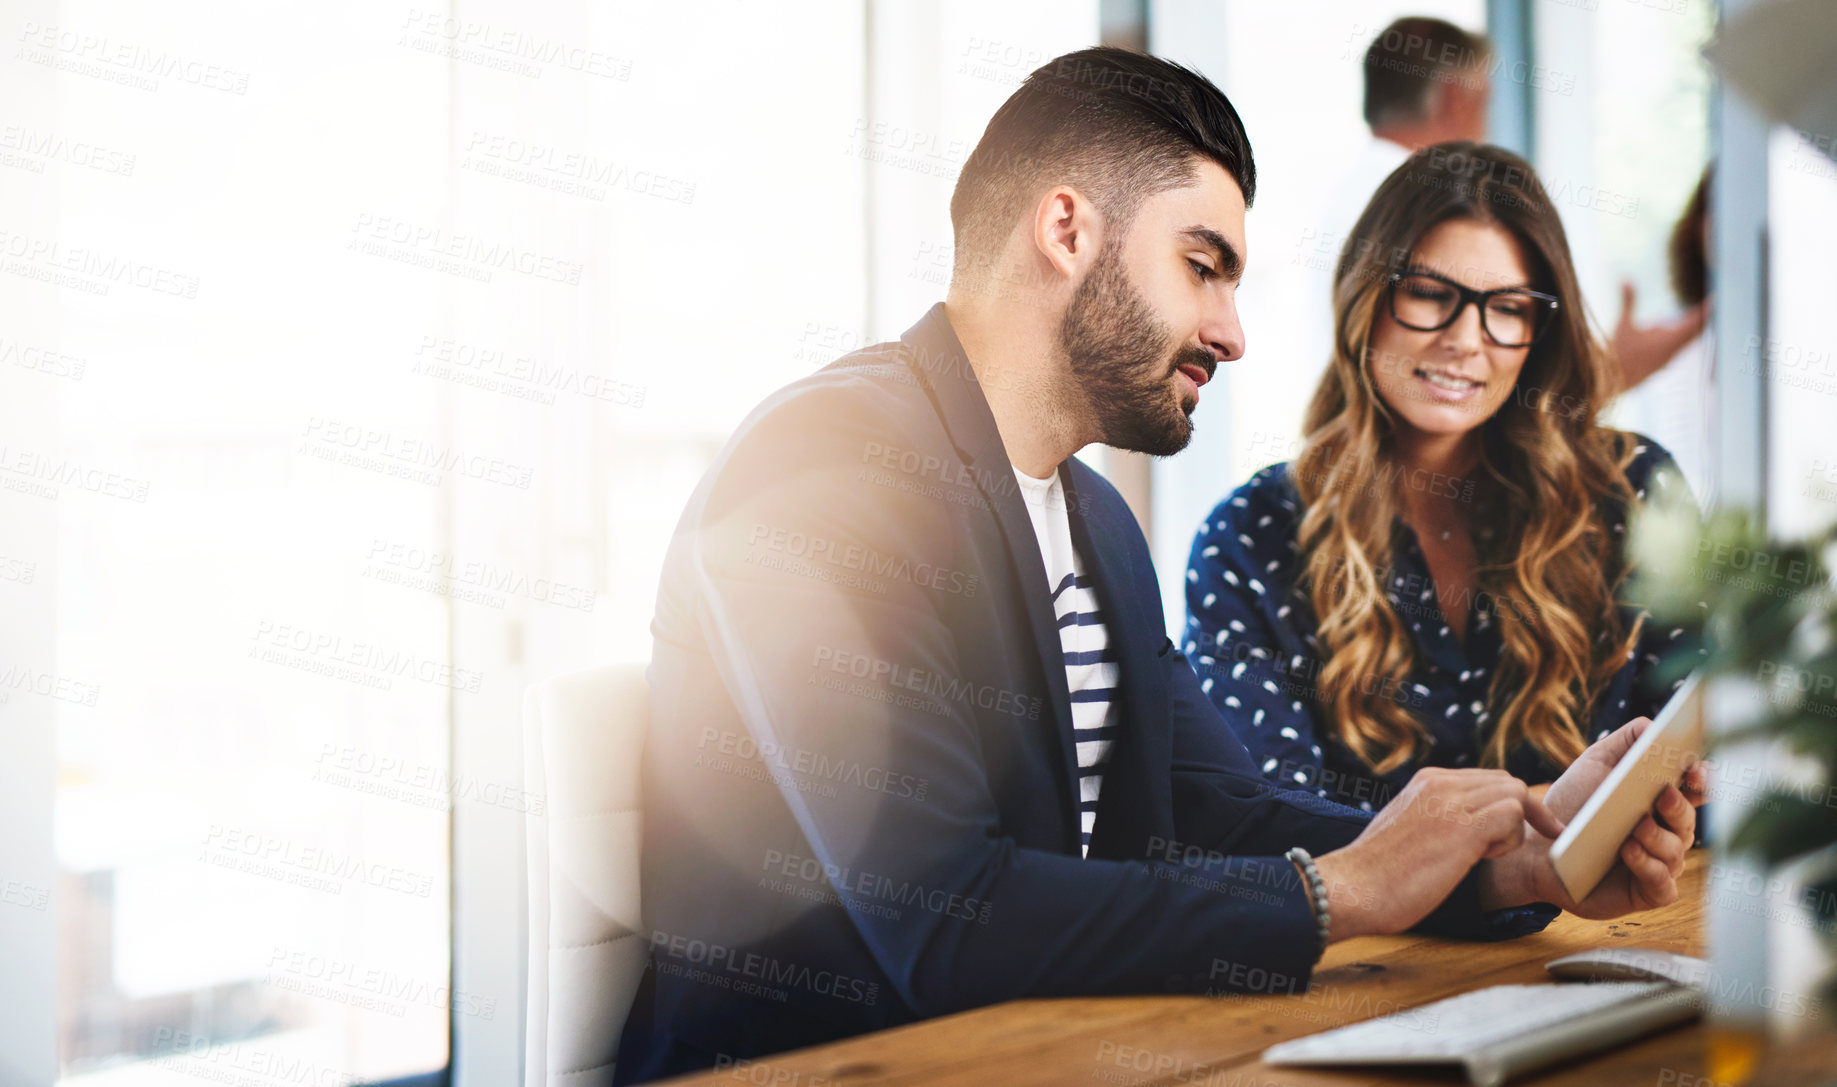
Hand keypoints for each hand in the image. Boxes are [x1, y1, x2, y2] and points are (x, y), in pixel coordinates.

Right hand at [1314, 768, 1564, 941]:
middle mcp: (1440, 783)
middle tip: (1537, 842)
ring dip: (1514, 829)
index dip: (1507, 805)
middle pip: (1507, 782)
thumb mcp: (1405, 830)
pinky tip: (1483, 859)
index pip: (1486, 779)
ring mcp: (1451, 802)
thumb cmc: (1375, 874)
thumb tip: (1459, 834)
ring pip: (1515, 795)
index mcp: (1426, 782)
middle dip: (1526, 813)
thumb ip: (1433, 819)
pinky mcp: (1462, 827)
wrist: (1352, 887)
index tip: (1520, 830)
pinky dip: (1511, 840)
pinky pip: (1513, 816)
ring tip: (1486, 856)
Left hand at [1483, 718, 1709, 917]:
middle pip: (1688, 819)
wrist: (1537, 846)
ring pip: (1675, 851)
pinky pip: (1662, 884)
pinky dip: (1649, 867)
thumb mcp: (1596, 764)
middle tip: (1661, 794)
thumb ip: (1627, 741)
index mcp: (1661, 801)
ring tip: (1634, 827)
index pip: (1697, 790)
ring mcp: (1660, 863)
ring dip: (1657, 837)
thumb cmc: (1572, 804)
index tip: (1694, 770)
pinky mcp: (1646, 892)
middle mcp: (1667, 832)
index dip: (1703, 780)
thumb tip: (1656, 726)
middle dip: (1678, 806)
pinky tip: (1629, 851)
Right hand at [1609, 282, 1708, 391]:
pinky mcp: (1663, 362)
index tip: (1714, 298)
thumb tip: (1626, 279)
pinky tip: (1673, 331)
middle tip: (1711, 303)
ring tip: (1698, 314)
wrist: (1610, 383)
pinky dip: (1683, 336)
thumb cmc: (1617, 354)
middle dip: (1703, 317)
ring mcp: (1669, 358)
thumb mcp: (1623, 325)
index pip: (1696, 321)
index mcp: (1668, 340)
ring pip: (1689, 341)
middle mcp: (1673, 350)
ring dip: (1694, 327)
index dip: (1706, 309)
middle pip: (1697, 331)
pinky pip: (1680, 347)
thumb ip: (1628, 302)